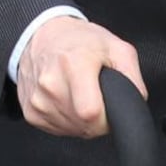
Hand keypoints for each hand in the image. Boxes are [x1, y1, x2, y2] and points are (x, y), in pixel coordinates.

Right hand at [16, 16, 147, 137]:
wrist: (43, 35)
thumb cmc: (82, 42)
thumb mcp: (118, 49)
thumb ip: (133, 78)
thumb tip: (136, 103)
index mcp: (74, 65)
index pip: (90, 113)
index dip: (107, 119)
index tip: (109, 109)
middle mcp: (50, 83)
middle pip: (83, 125)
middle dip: (98, 120)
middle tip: (98, 99)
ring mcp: (37, 99)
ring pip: (71, 130)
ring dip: (82, 122)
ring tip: (82, 97)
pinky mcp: (29, 111)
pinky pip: (56, 129)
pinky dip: (67, 122)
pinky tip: (68, 102)